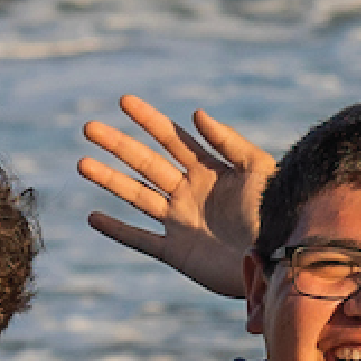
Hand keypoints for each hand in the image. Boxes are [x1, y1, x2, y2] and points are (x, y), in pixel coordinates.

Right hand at [76, 95, 274, 297]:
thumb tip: (197, 113)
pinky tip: (93, 217)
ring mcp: (180, 221)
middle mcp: (189, 193)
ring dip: (109, 179)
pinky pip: (140, 240)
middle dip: (118, 145)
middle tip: (90, 127)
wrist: (278, 259)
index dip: (149, 120)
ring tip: (82, 162)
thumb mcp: (258, 170)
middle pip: (146, 163)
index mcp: (210, 171)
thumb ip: (229, 142)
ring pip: (136, 195)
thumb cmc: (275, 214)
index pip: (173, 139)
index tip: (124, 101)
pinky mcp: (177, 252)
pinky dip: (117, 230)